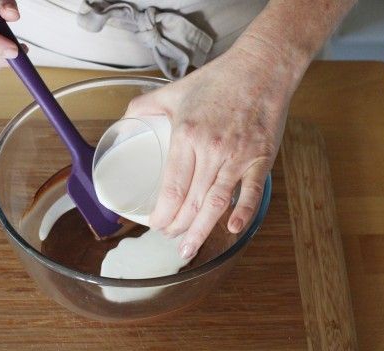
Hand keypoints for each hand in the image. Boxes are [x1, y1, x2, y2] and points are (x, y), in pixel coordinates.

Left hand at [125, 37, 302, 258]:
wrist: (261, 68)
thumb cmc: (217, 80)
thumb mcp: (173, 91)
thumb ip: (143, 107)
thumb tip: (122, 124)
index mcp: (187, 135)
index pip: (171, 188)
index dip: (162, 214)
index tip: (155, 225)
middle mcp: (212, 150)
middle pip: (192, 202)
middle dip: (177, 227)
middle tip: (169, 237)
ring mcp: (238, 157)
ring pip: (216, 204)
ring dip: (201, 231)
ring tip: (189, 249)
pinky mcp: (261, 159)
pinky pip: (251, 192)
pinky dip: (242, 213)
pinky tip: (231, 229)